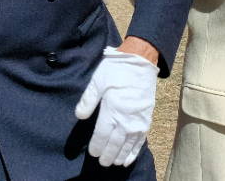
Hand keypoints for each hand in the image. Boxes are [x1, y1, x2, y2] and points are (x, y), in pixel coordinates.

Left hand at [75, 45, 159, 166]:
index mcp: (112, 110)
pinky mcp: (146, 119)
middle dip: (107, 154)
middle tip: (102, 162)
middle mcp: (126, 120)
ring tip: (113, 163)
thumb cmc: (117, 70)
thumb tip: (78, 116)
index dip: (97, 146)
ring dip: (120, 155)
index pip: (102, 135)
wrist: (141, 62)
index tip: (92, 153)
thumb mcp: (98, 80)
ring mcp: (138, 121)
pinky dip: (134, 151)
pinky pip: (140, 140)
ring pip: (128, 145)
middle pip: (115, 144)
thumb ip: (88, 100)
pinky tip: (129, 159)